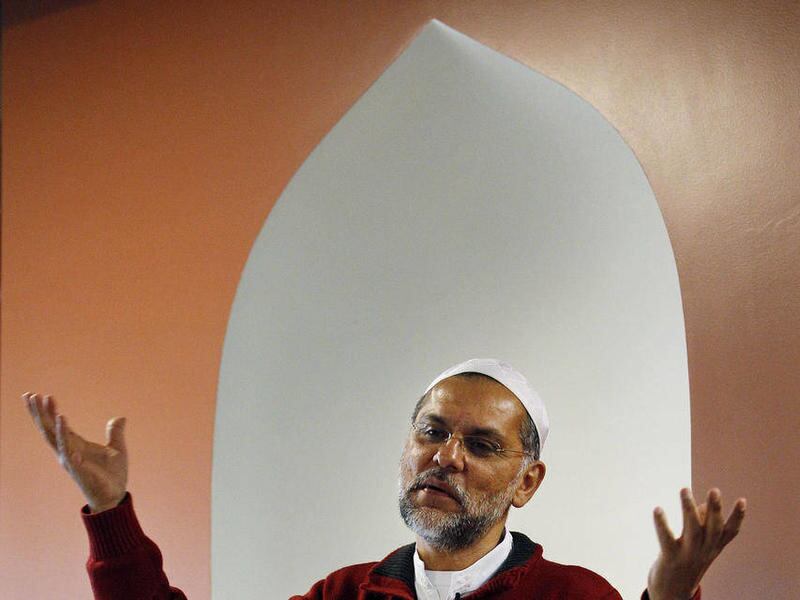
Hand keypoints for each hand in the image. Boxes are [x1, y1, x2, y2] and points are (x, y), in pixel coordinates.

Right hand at [23, 392, 127, 512]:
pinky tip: (65, 428)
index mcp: (76, 444)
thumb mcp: (117, 448)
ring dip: (53, 423)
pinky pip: (71, 455)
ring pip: (57, 439)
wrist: (115, 496)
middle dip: (39, 413)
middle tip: (30, 395)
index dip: (50, 411)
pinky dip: (67, 443)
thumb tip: (120, 418)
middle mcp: (68, 451)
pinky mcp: (79, 470)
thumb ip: (115, 433)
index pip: (58, 424)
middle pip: (49, 429)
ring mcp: (71, 461)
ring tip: (51, 407)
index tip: (43, 395)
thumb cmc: (112, 475)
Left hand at [647, 487, 745, 599]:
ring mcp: (688, 555)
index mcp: (713, 547)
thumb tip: (701, 505)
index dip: (737, 517)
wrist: (672, 593)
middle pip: (712, 528)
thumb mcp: (698, 546)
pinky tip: (658, 509)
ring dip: (689, 509)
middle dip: (715, 509)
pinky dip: (662, 524)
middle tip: (714, 490)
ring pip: (692, 530)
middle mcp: (704, 551)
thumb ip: (702, 527)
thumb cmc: (686, 563)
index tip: (742, 500)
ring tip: (684, 489)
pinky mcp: (670, 558)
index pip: (729, 532)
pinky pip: (666, 539)